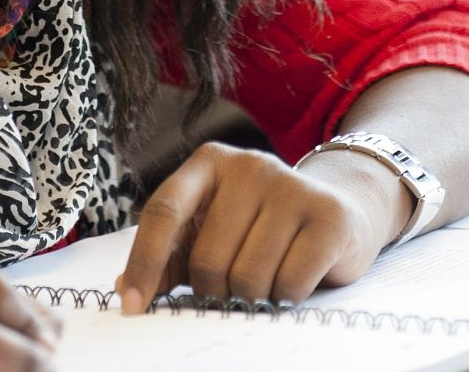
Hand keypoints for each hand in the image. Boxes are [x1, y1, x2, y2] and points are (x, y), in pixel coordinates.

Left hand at [115, 141, 406, 312]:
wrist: (341, 211)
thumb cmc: (262, 228)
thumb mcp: (212, 231)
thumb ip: (170, 257)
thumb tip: (127, 291)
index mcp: (209, 163)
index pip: (163, 212)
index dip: (144, 262)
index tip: (133, 305)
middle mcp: (249, 165)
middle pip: (207, 259)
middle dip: (215, 289)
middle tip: (233, 284)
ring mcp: (291, 186)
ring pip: (247, 278)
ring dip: (253, 296)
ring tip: (268, 276)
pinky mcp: (328, 215)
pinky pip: (288, 284)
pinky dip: (286, 296)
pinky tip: (295, 276)